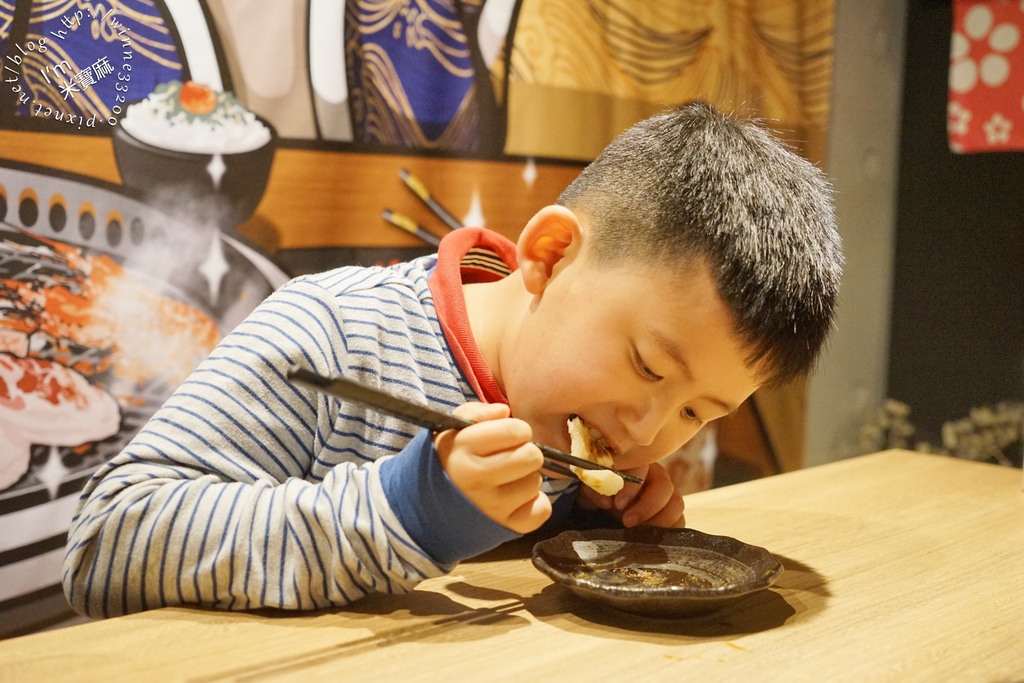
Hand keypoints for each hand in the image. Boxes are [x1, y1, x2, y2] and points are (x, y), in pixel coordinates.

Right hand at [433, 402, 550, 533]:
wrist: (424, 509)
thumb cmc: (446, 462)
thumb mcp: (451, 430)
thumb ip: (476, 412)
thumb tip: (505, 411)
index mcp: (463, 451)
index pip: (514, 430)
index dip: (517, 429)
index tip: (508, 436)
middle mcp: (477, 479)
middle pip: (532, 456)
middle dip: (525, 452)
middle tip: (511, 457)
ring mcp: (492, 507)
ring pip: (536, 482)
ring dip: (526, 478)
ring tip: (508, 479)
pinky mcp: (506, 527)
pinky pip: (541, 511)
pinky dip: (535, 505)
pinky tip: (517, 499)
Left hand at [576, 462, 685, 527]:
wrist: (605, 508)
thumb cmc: (599, 493)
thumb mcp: (592, 489)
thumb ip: (596, 491)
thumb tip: (607, 500)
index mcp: (637, 464)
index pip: (642, 467)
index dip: (633, 485)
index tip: (618, 504)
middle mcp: (656, 477)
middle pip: (664, 486)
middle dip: (647, 506)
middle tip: (627, 521)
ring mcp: (668, 496)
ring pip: (676, 504)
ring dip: (659, 521)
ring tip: (638, 533)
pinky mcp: (672, 514)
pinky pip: (680, 521)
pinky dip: (668, 531)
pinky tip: (650, 538)